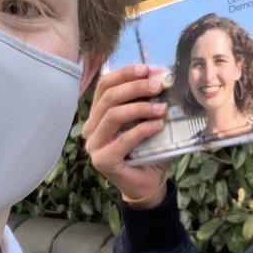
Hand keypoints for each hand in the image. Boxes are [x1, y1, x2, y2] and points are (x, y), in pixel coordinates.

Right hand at [83, 64, 169, 206]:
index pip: (104, 85)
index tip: (147, 69)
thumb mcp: (145, 119)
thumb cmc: (148, 149)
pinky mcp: (103, 160)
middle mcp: (90, 128)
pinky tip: (158, 125)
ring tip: (162, 108)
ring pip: (113, 115)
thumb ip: (146, 100)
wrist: (149, 183)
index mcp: (97, 114)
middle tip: (158, 86)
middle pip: (109, 98)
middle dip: (135, 88)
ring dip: (140, 108)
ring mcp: (94, 145)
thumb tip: (159, 76)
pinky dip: (143, 129)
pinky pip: (123, 139)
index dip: (124, 74)